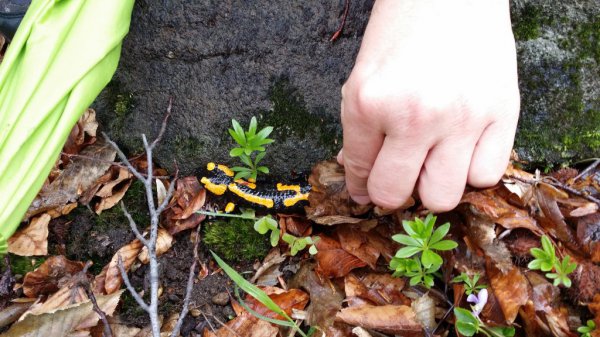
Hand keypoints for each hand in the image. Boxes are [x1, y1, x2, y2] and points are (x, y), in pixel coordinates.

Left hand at [339, 0, 519, 211]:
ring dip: (433, 187)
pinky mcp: (502, 112)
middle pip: (396, 194)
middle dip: (391, 194)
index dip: (360, 188)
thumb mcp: (364, 76)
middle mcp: (413, 116)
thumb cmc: (402, 28)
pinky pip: (486, 176)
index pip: (359, 169)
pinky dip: (472, 171)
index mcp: (368, 102)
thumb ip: (360, 129)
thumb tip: (360, 175)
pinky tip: (464, 150)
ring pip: (443, 197)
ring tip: (433, 163)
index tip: (365, 193)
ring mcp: (461, 118)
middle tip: (398, 178)